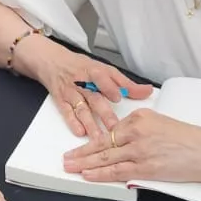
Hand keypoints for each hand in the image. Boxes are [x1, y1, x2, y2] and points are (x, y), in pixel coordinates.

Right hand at [18, 36, 151, 137]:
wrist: (53, 62)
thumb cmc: (82, 67)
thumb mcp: (105, 70)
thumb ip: (125, 83)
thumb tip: (147, 91)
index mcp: (95, 71)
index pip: (102, 78)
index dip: (109, 87)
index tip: (118, 97)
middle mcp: (82, 82)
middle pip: (94, 98)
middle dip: (104, 113)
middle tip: (114, 128)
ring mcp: (70, 92)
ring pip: (81, 108)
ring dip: (90, 123)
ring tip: (99, 138)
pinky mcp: (60, 100)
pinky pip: (66, 112)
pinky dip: (72, 122)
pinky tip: (79, 132)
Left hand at [64, 110, 200, 184]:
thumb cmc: (191, 139)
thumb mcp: (162, 122)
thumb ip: (140, 128)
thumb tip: (123, 138)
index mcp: (141, 117)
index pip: (110, 129)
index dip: (93, 138)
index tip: (82, 143)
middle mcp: (138, 131)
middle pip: (102, 143)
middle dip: (81, 151)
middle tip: (65, 157)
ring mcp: (140, 150)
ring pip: (106, 157)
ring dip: (85, 163)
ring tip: (70, 167)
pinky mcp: (146, 167)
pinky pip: (117, 171)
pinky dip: (100, 173)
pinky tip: (88, 175)